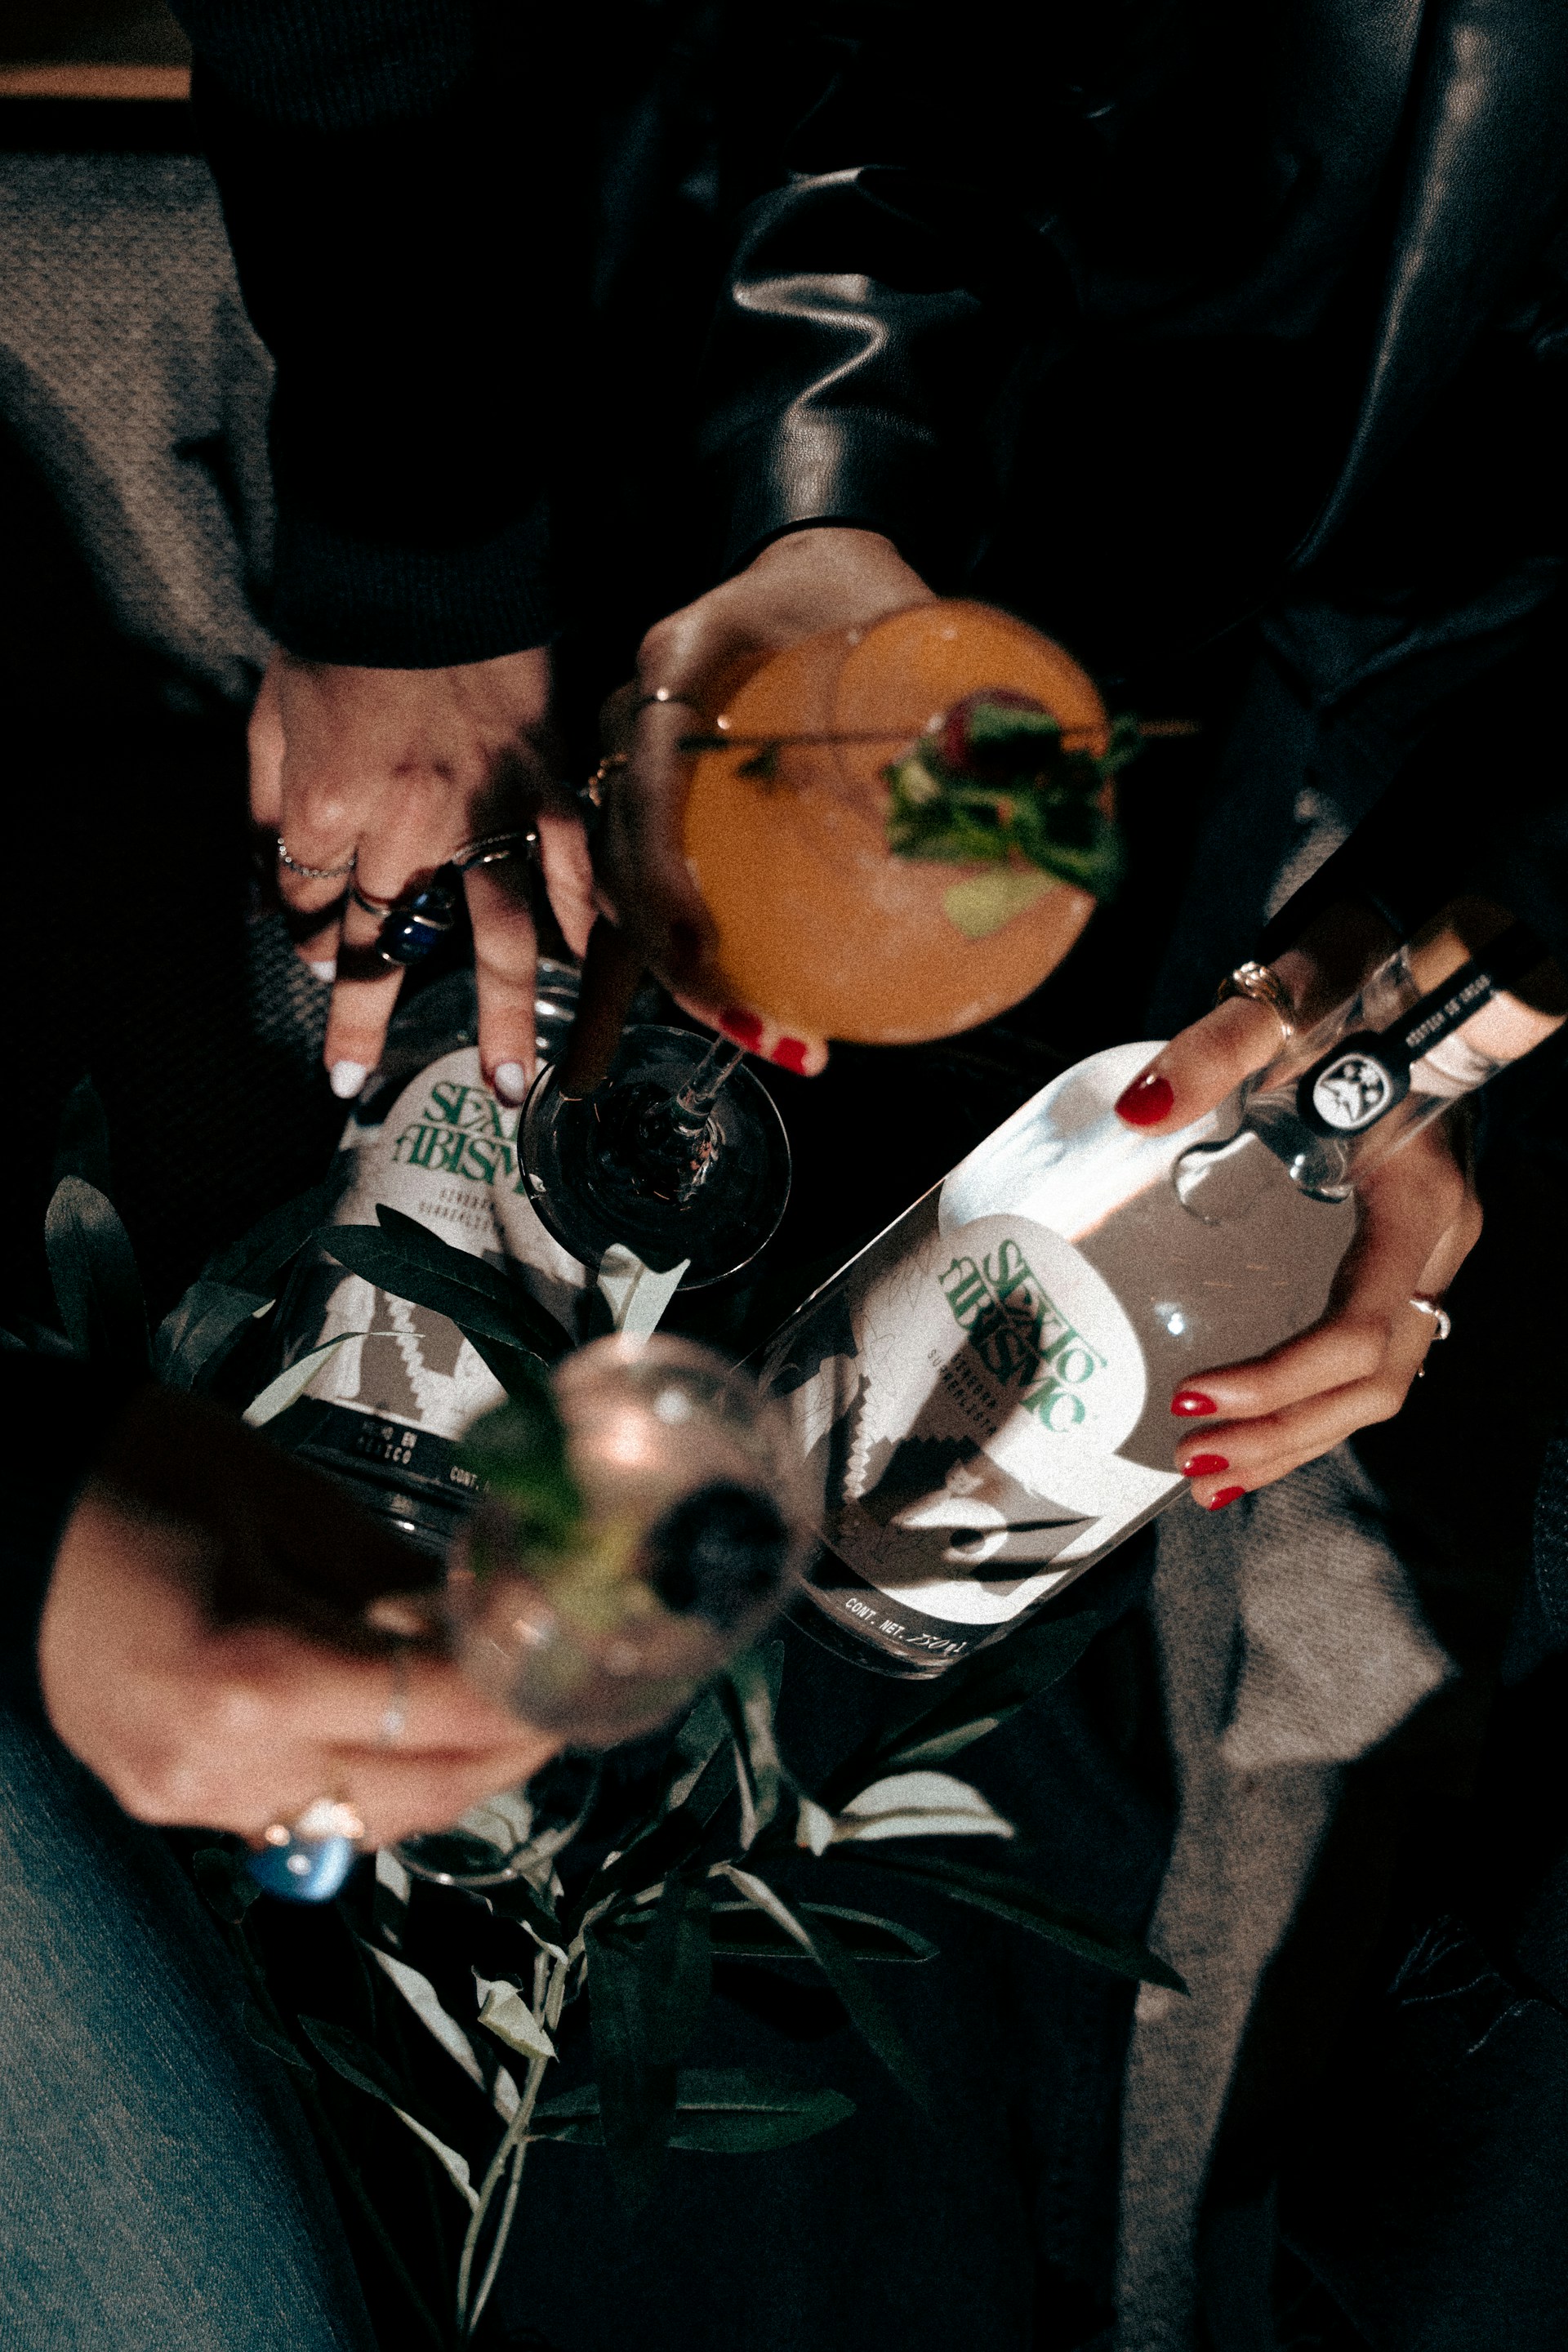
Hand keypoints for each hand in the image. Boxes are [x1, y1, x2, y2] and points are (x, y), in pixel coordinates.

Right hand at [39, 1389, 557, 1849]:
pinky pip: (305, 1814)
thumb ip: (394, 1574)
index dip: (531, 1690)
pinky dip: (372, 1776)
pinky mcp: (166, 1801)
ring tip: (501, 1703)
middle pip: (418, 1792)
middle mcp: (216, 1768)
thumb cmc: (125, 1472)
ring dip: (448, 1772)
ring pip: (366, 1820)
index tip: (591, 1659)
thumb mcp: (282, 1494)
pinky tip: (403, 1721)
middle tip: (569, 1689)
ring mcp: (184, 1800)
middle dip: (510, 1745)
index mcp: (248, 1680)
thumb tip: (492, 1616)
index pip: (441, 1710)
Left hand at [252, 646, 596, 1103]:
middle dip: (364, 1015)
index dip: (299, 936)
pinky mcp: (545, 784)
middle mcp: (407, 829)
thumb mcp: (270, 720)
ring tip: (503, 1085)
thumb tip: (265, 902)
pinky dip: (584, 922)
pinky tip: (587, 972)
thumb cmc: (338, 631)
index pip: (304, 904)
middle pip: (381, 940)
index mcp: (327, 809)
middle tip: (354, 1083)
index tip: (309, 954)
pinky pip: (571, 869)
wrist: (419, 552)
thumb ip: (265, 818)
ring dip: (498, 1017)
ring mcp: (486, 814)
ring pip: (494, 936)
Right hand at [592, 526, 934, 1071]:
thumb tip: (1046, 796)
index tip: (695, 936)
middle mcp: (639, 711)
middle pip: (622, 846)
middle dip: (667, 946)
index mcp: (689, 657)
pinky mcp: (653, 803)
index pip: (653, 763)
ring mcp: (635, 761)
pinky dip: (669, 958)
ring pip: (618, 881)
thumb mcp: (902, 628)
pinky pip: (642, 890)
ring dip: (671, 967)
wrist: (809, 569)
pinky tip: (706, 1029)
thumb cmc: (855, 597)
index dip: (661, 861)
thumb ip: (953, 704)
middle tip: (743, 1019)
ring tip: (756, 1033)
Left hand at [1112, 912, 1500, 1507]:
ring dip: (1298, 1439)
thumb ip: (1214, 1048)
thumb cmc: (1344, 986)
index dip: (1285, 1377)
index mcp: (1420, 1199)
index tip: (1194, 1394)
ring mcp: (1420, 1258)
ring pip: (1379, 1384)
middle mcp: (1435, 1243)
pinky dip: (1309, 1410)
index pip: (1364, 1324)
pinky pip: (1365, 1358)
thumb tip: (1141, 1108)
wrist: (1393, 967)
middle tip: (1190, 1463)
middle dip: (1285, 1432)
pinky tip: (1247, 1439)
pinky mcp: (1391, 1258)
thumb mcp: (1280, 1005)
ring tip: (1209, 1481)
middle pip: (1377, 1377)